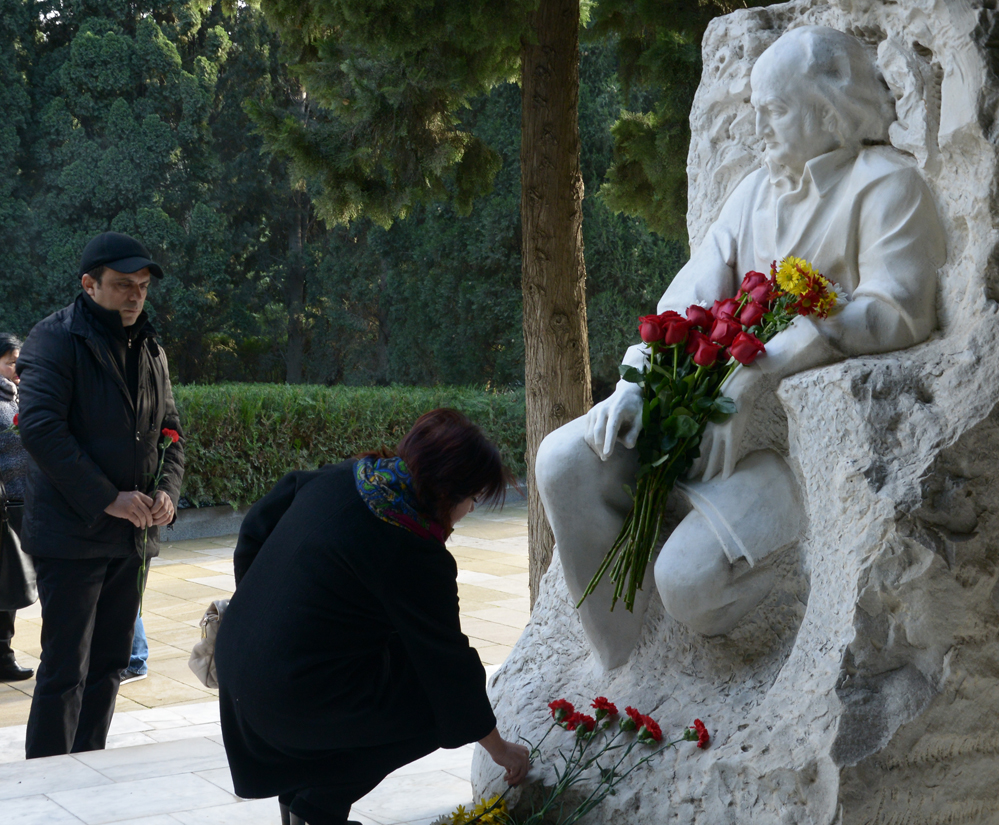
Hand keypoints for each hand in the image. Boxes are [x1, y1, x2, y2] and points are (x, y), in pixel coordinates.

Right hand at [105, 490, 154, 528]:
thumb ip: (139, 501)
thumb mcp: (132, 496)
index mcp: (139, 494)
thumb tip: (147, 511)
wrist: (108, 499)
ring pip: (142, 516)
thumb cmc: (120, 499)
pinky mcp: (126, 512)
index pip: (151, 502)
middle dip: (150, 519)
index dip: (153, 510)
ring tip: (143, 526)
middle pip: (148, 511)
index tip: (152, 515)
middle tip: (150, 524)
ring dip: (144, 523)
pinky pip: (135, 519)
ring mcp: (131, 506)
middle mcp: (136, 500)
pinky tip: (137, 525)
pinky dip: (138, 523)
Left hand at [150, 490, 175, 525]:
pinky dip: (163, 523)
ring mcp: (171, 506)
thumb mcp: (148, 497)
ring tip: (152, 522)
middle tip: (149, 518)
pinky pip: (169, 519)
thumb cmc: (151, 498)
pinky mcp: (172, 512)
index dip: (154, 509)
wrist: (158, 497)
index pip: (160, 503)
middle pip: (164, 510)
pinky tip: (157, 523)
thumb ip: (147, 503)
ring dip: (158, 521)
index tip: (148, 512)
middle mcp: (168, 500)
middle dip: (156, 516)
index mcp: (162, 494)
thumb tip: (145, 512)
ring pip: (167, 516)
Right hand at [479, 728, 530, 784]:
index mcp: (525, 752)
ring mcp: (522, 760)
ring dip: (514, 780)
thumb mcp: (510, 758)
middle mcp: (526, 755)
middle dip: (519, 779)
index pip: (526, 766)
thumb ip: (513, 765)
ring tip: (508, 783)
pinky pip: (514, 775)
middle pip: (525, 771)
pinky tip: (505, 778)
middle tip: (514, 784)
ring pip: (521, 775)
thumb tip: (512, 775)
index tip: (517, 779)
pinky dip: (510, 778)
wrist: (497, 747)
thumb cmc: (501, 750)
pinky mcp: (517, 765)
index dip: (522, 774)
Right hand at [584, 381, 643, 459]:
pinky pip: (587, 432)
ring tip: (603, 455)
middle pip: (598, 431)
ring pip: (590, 433)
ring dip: (595, 447)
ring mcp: (595, 411)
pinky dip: (591, 442)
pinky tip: (599, 448)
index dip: (609, 442)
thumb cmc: (635, 409)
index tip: (608, 455)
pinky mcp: (590, 414)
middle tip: (605, 459)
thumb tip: (628, 445)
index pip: (611, 428)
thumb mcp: (640, 419)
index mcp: (617, 409)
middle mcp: (603, 409)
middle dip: (600, 447)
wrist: (626, 393)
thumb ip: (635, 432)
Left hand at [689, 366, 763, 481]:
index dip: (687, 453)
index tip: (681, 462)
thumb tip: (698, 421)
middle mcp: (708, 428)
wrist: (740, 383)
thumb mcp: (709, 401)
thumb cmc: (725, 388)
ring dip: (708, 470)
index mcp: (701, 420)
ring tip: (703, 481)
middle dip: (694, 466)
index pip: (692, 442)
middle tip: (688, 478)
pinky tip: (726, 477)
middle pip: (699, 451)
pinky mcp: (733, 434)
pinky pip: (729, 454)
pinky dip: (728, 466)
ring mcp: (720, 432)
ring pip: (712, 456)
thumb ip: (704, 413)